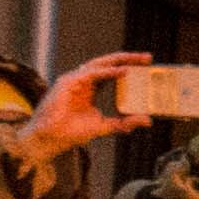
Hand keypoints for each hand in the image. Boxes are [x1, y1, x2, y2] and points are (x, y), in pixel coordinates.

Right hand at [15, 55, 153, 172]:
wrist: (50, 140)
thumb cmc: (71, 133)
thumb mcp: (104, 126)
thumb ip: (124, 123)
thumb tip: (147, 120)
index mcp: (90, 89)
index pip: (112, 73)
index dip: (128, 67)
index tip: (147, 66)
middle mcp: (83, 81)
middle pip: (108, 64)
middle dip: (128, 59)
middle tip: (148, 58)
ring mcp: (74, 80)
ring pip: (100, 64)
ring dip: (120, 60)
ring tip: (138, 60)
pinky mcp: (67, 82)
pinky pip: (91, 73)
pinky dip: (108, 71)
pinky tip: (122, 71)